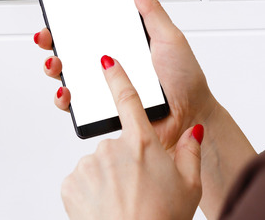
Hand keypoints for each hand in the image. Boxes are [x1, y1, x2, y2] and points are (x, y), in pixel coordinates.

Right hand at [35, 0, 216, 153]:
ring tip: (56, 63)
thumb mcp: (170, 38)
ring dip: (53, 68)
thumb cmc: (185, 80)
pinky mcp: (99, 111)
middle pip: (68, 50)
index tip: (55, 12)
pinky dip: (64, 99)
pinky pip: (73, 106)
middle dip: (50, 41)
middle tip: (48, 36)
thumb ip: (151, 11)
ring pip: (64, 76)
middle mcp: (106, 65)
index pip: (85, 29)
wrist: (192, 115)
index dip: (66, 21)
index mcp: (119, 45)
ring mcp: (101, 88)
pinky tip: (67, 92)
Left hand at [61, 56, 203, 219]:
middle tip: (138, 188)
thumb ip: (189, 151)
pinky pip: (81, 181)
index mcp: (141, 143)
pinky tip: (105, 207)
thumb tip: (193, 131)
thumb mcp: (189, 185)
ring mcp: (87, 164)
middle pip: (115, 146)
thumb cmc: (162, 218)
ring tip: (124, 202)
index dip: (116, 77)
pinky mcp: (70, 182)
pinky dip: (91, 191)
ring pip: (97, 165)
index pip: (127, 99)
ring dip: (108, 179)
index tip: (105, 60)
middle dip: (124, 162)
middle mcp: (110, 148)